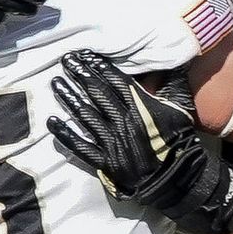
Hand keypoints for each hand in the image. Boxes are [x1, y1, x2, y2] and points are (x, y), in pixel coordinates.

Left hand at [46, 50, 232, 233]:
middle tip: (66, 60)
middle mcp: (124, 120)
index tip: (85, 55)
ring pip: (85, 115)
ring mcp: (112, 141)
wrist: (177, 178)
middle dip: (80, 74)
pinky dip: (65, 133)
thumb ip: (173, 82)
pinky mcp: (105, 161)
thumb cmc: (179, 140)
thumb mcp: (181, 107)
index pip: (116, 81)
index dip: (99, 66)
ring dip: (69, 97)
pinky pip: (81, 145)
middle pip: (97, 93)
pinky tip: (51, 121)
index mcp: (142, 106)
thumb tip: (173, 57)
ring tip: (56, 82)